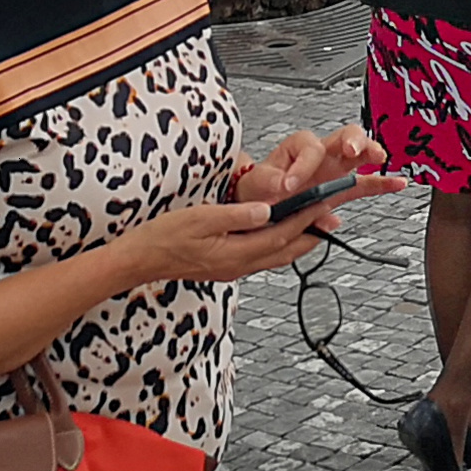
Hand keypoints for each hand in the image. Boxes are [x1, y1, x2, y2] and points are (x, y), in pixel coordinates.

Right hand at [114, 198, 340, 282]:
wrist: (137, 261)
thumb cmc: (162, 237)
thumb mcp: (199, 218)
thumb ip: (236, 215)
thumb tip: (266, 210)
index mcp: (235, 253)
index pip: (282, 234)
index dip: (307, 217)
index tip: (326, 201)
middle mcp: (239, 266)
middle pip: (287, 251)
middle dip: (313, 232)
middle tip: (333, 215)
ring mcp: (233, 269)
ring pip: (276, 256)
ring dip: (298, 240)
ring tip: (316, 223)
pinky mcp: (226, 267)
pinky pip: (262, 257)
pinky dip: (278, 245)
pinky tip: (280, 234)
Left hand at [230, 124, 391, 208]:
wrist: (259, 207)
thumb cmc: (257, 191)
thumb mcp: (254, 184)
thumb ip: (267, 183)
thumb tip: (284, 187)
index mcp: (298, 148)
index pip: (309, 148)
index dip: (302, 166)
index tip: (290, 186)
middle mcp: (321, 154)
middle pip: (345, 135)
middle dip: (353, 139)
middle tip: (351, 150)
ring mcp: (335, 170)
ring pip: (361, 153)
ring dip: (371, 153)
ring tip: (378, 158)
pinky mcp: (342, 188)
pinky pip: (366, 184)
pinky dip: (382, 183)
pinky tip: (397, 183)